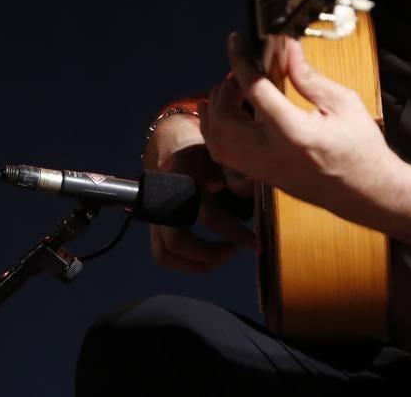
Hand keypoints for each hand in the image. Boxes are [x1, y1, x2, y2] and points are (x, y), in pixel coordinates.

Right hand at [144, 106, 257, 273]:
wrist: (175, 147)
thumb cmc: (204, 150)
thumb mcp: (222, 152)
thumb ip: (237, 171)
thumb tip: (253, 192)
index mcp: (183, 174)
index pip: (207, 214)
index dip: (233, 233)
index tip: (255, 244)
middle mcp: (162, 196)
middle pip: (177, 240)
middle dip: (208, 253)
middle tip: (234, 250)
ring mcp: (155, 213)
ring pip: (165, 252)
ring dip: (197, 263)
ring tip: (223, 256)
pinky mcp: (155, 225)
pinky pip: (163, 254)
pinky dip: (185, 264)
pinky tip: (208, 259)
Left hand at [201, 33, 397, 220]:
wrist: (367, 193)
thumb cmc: (361, 148)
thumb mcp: (343, 103)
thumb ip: (309, 77)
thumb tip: (288, 48)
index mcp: (293, 132)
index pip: (254, 89)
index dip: (240, 60)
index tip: (235, 41)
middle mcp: (270, 153)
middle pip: (223, 117)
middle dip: (224, 88)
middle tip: (241, 73)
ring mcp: (261, 169)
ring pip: (216, 139)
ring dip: (216, 110)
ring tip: (234, 92)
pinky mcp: (259, 177)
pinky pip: (223, 154)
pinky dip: (217, 130)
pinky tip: (231, 115)